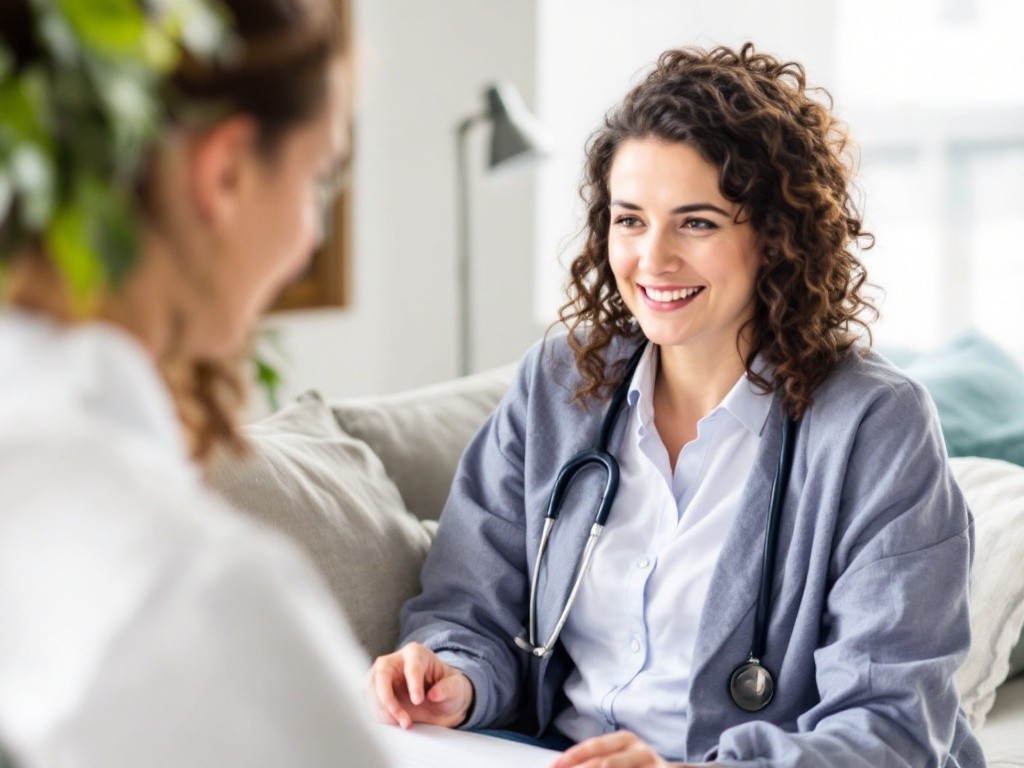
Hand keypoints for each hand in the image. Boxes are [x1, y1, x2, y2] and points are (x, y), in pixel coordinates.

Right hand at [368, 642, 473, 728]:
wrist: (440, 701)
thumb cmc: (448, 688)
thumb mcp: (457, 687)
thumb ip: (449, 688)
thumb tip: (434, 694)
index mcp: (416, 653)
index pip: (411, 666)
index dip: (413, 684)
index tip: (418, 701)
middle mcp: (395, 661)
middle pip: (382, 673)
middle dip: (388, 698)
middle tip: (402, 719)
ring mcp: (382, 675)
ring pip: (370, 688)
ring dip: (381, 709)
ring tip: (400, 723)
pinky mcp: (375, 690)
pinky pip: (368, 701)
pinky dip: (377, 714)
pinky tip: (392, 722)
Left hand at [551, 730, 712, 767]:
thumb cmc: (638, 767)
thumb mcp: (619, 759)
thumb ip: (594, 760)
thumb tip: (561, 766)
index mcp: (625, 740)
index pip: (594, 746)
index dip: (572, 757)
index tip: (553, 767)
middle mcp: (640, 750)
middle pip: (605, 763)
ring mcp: (653, 764)